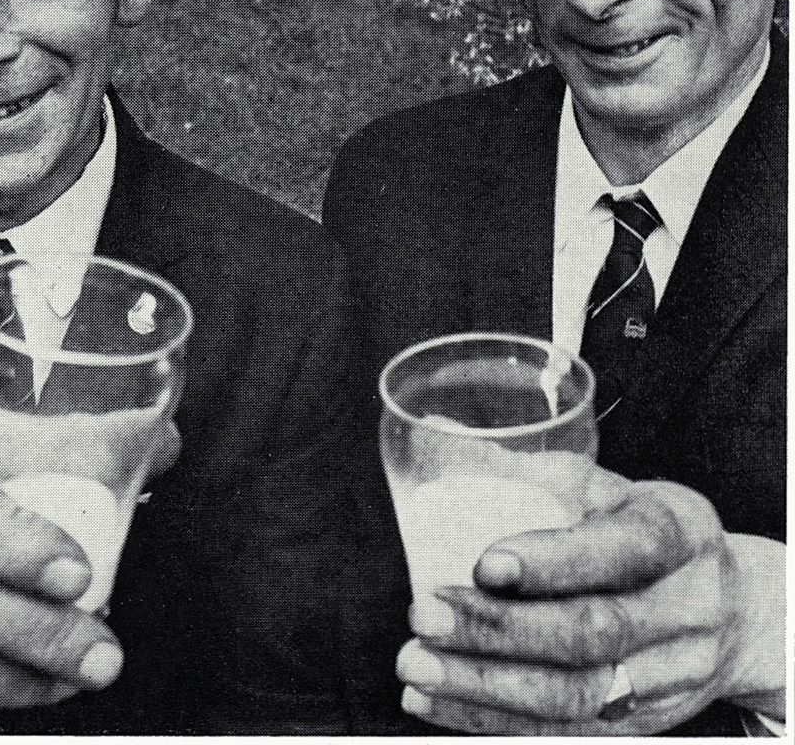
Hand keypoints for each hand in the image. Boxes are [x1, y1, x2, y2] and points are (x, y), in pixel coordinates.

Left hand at [396, 469, 785, 734]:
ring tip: (414, 663)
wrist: (737, 612)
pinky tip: (431, 701)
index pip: (624, 550)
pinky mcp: (640, 722)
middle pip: (592, 632)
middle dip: (496, 628)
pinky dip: (489, 722)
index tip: (483, 563)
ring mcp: (668, 676)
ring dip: (482, 685)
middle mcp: (685, 609)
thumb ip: (540, 472)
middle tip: (423, 612)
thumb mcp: (614, 488)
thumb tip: (441, 437)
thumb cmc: (644, 529)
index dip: (555, 561)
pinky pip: (564, 733)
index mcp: (678, 532)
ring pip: (574, 695)